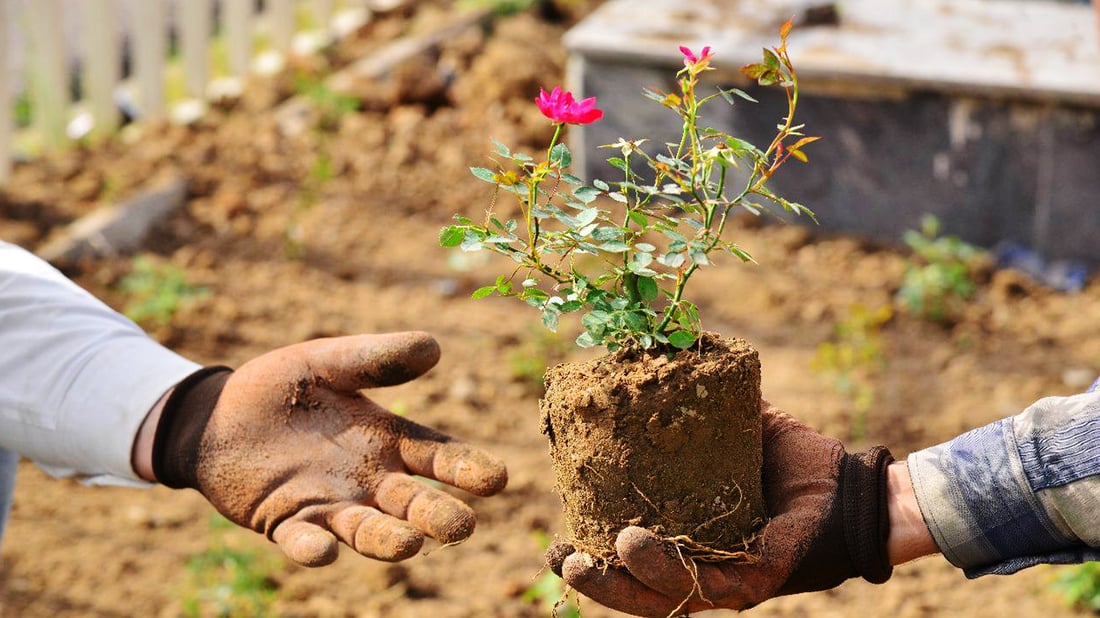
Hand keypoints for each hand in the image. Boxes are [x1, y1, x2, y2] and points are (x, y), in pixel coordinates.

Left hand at [149, 332, 507, 566]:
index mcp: (388, 439)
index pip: (437, 457)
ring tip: (408, 544)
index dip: (467, 468)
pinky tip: (322, 551)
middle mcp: (368, 480)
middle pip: (412, 503)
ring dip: (387, 541)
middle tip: (461, 527)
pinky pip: (301, 540)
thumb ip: (376, 359)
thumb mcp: (329, 362)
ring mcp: (329, 504)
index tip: (497, 479)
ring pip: (366, 531)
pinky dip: (311, 548)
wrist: (219, 414)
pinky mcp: (284, 522)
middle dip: (436, 516)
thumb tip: (434, 347)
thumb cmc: (285, 387)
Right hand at [548, 401, 894, 615]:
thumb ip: (696, 394)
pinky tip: (632, 545)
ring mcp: (727, 581)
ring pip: (659, 598)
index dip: (591, 553)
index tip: (555, 539)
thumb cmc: (794, 457)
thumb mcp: (735, 421)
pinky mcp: (753, 582)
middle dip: (593, 579)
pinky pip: (702, 587)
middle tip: (559, 558)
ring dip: (616, 583)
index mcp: (689, 539)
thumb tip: (656, 341)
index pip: (629, 557)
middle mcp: (702, 568)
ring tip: (584, 558)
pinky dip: (663, 569)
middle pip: (635, 588)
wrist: (852, 483)